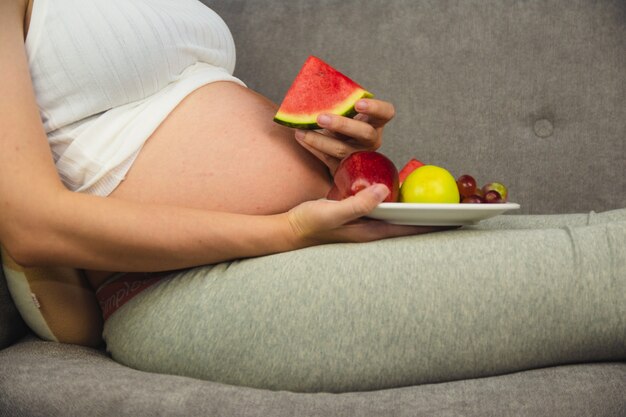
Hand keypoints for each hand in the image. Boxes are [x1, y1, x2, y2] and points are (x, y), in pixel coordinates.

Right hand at [285, 184, 443, 245]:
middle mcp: (372, 230)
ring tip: (435, 202)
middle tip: (452, 207)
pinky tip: (400, 193)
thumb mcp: (332, 212)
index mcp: (370, 232)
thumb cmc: (309, 223)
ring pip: (397, 218)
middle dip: (429, 218)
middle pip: (408, 224)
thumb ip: (356, 204)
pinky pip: (384, 210)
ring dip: (415, 211)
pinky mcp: (358, 216)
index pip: (408, 229)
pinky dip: (397, 203)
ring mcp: (365, 224)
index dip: (431, 224)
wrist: (289, 230)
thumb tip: (383, 190)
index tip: (454, 218)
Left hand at [294, 98, 394, 174]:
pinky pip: (327, 159)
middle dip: (342, 125)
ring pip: (341, 149)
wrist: (338, 152)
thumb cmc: (343, 125)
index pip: (386, 112)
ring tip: (301, 131)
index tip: (358, 104)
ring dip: (320, 140)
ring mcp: (359, 156)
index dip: (375, 108)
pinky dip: (312, 147)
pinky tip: (300, 136)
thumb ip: (341, 103)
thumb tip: (314, 83)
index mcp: (376, 122)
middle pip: (364, 133)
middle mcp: (371, 140)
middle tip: (321, 118)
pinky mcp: (344, 168)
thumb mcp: (347, 114)